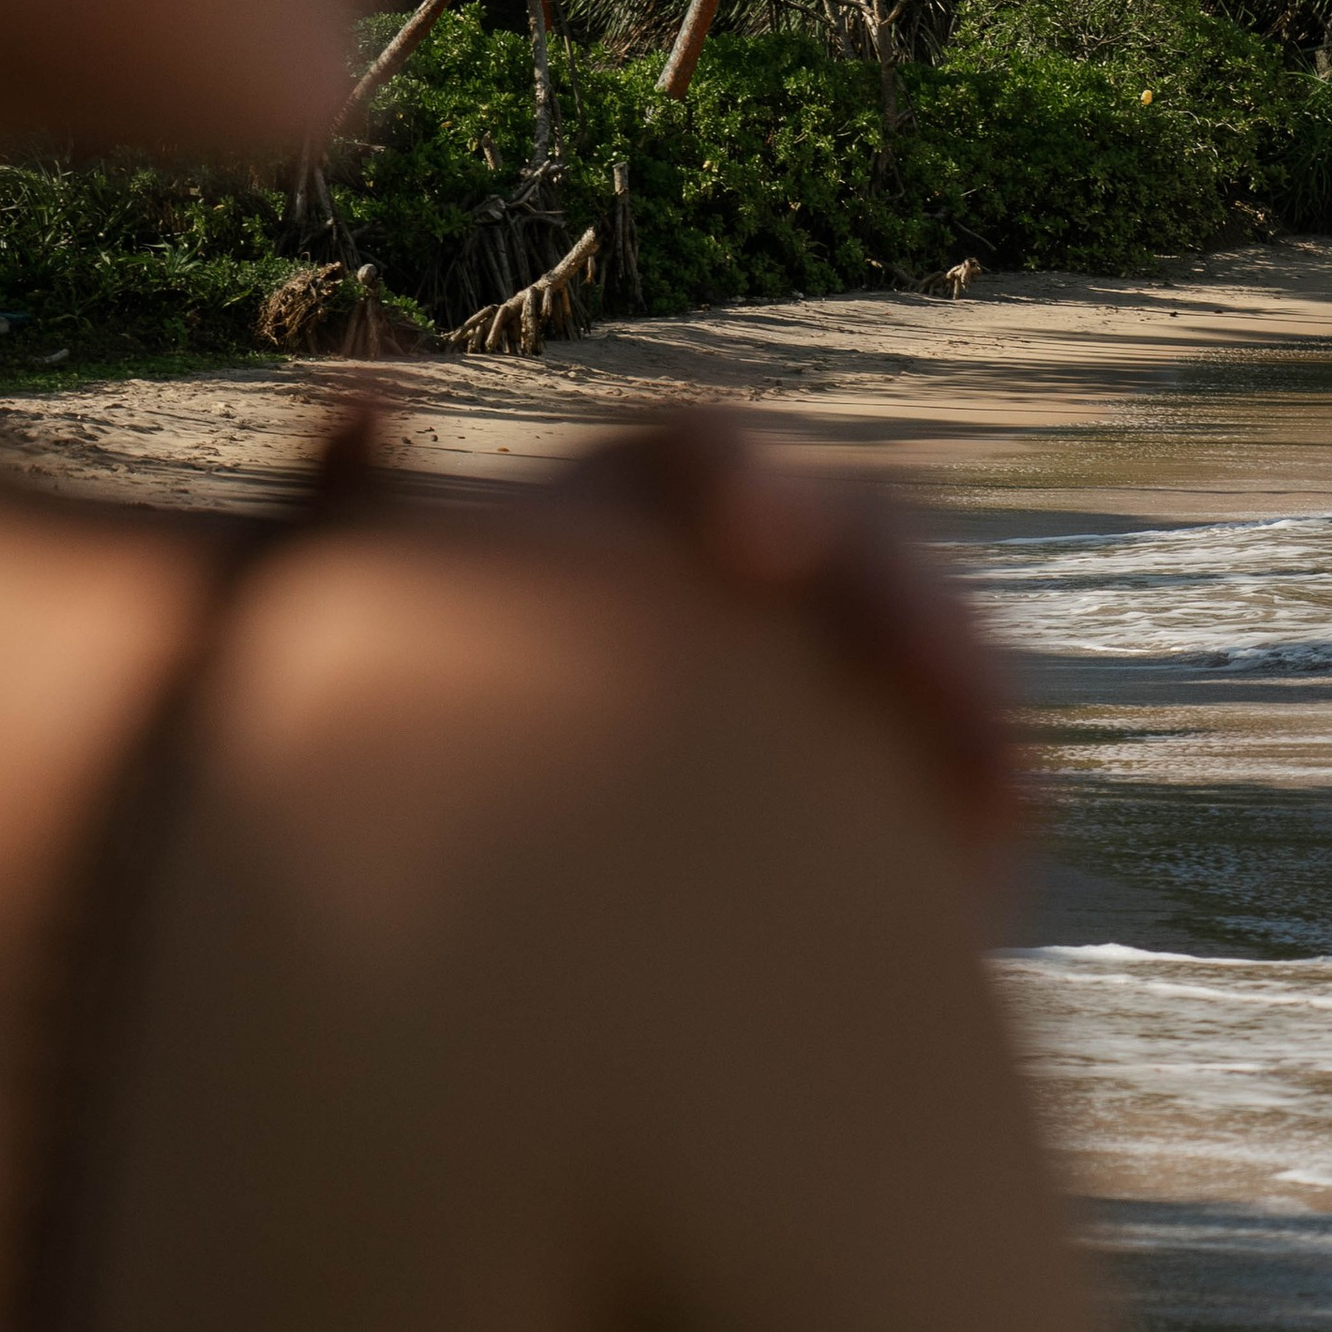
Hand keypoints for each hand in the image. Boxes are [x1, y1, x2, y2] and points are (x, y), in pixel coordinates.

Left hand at [314, 402, 1022, 843]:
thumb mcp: (347, 640)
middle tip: (921, 669)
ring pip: (926, 626)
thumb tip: (360, 390)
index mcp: (621, 510)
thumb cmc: (388, 748)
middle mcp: (742, 560)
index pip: (697, 458)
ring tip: (981, 770)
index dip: (741, 483)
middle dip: (894, 583)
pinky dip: (983, 775)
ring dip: (958, 675)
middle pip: (852, 522)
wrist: (467, 941)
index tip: (762, 550)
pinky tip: (990, 834)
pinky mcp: (888, 766)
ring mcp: (828, 659)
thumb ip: (341, 527)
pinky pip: (964, 750)